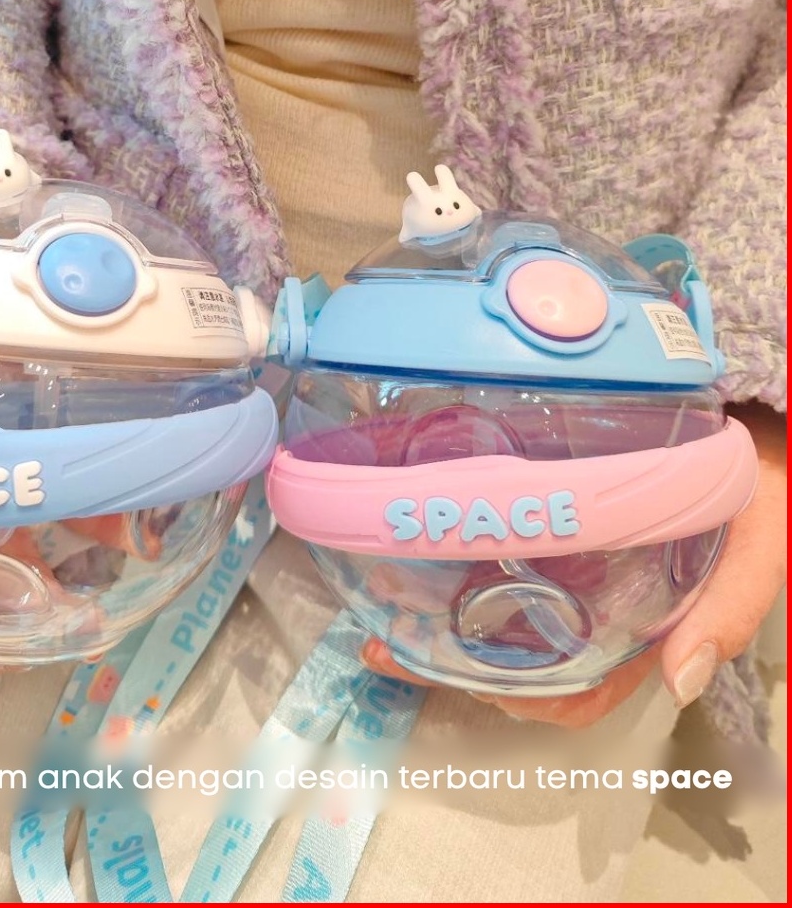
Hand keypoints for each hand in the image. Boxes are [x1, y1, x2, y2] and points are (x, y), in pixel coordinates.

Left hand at [362, 402, 786, 727]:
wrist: (754, 433)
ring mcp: (572, 573)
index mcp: (641, 630)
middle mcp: (596, 611)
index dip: (522, 701)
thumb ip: (730, 608)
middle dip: (452, 664)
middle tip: (386, 642)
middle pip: (519, 662)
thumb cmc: (754, 495)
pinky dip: (458, 567)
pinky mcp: (556, 529)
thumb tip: (680, 679)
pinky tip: (418, 549)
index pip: (576, 691)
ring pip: (499, 617)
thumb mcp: (757, 549)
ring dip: (439, 620)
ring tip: (379, 599)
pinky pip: (502, 562)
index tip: (457, 678)